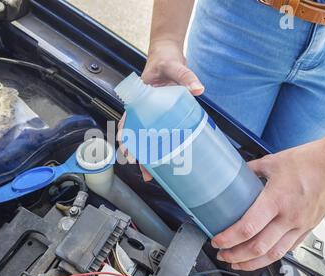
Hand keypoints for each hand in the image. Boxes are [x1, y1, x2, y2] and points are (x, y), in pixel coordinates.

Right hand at [117, 40, 204, 180]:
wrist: (168, 53)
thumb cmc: (164, 59)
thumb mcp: (174, 65)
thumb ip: (186, 76)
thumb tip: (198, 88)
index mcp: (140, 99)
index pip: (129, 121)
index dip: (127, 137)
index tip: (126, 151)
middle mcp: (144, 109)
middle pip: (137, 135)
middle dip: (138, 154)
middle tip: (145, 172)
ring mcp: (153, 113)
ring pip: (146, 137)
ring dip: (148, 154)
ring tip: (152, 172)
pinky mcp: (163, 114)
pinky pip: (159, 131)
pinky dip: (160, 145)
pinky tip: (165, 156)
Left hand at [212, 139, 324, 270]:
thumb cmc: (308, 161)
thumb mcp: (271, 162)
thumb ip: (249, 170)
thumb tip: (234, 174)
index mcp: (276, 200)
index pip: (247, 227)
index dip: (228, 238)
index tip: (216, 241)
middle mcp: (289, 217)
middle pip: (258, 247)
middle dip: (236, 255)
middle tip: (222, 255)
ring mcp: (300, 225)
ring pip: (274, 254)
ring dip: (252, 263)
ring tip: (237, 263)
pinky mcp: (308, 228)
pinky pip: (288, 249)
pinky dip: (272, 256)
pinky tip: (261, 257)